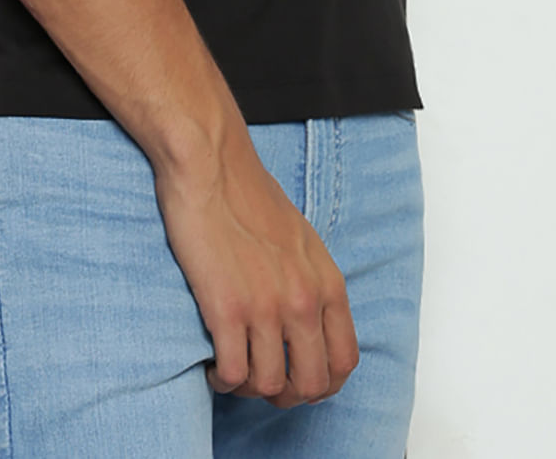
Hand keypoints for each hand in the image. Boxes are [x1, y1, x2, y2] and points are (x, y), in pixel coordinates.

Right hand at [152, 123, 359, 407]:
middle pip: (312, 384)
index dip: (322, 382)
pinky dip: (222, 380)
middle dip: (286, 394)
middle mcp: (303, 299)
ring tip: (232, 369)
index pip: (344, 360)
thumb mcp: (300, 238)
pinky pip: (233, 374)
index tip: (297, 376)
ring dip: (249, 388)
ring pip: (270, 386)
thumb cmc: (248, 192)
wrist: (211, 162)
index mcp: (326, 281)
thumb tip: (306, 318)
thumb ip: (310, 280)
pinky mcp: (226, 309)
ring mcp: (266, 307)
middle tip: (262, 379)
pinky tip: (213, 363)